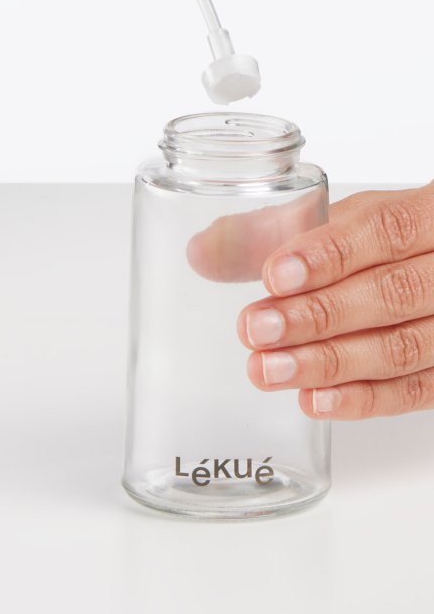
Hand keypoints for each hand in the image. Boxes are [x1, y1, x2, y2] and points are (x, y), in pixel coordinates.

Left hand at [225, 185, 433, 420]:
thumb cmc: (389, 238)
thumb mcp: (344, 220)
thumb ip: (274, 231)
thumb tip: (202, 252)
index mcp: (430, 214)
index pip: (386, 229)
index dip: (329, 255)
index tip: (275, 276)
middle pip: (394, 293)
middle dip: (318, 316)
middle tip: (257, 329)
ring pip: (405, 347)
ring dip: (330, 363)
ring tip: (269, 370)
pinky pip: (418, 390)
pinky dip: (364, 399)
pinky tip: (314, 399)